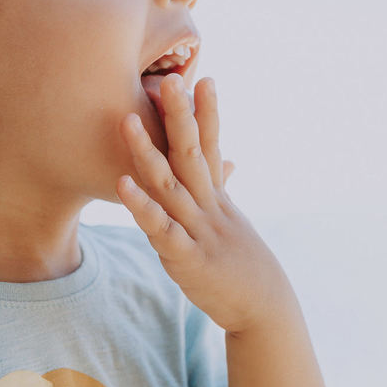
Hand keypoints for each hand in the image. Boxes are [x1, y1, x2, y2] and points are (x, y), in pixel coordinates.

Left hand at [117, 74, 288, 332]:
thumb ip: (221, 189)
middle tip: (170, 80)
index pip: (212, 146)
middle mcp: (209, 207)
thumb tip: (225, 161)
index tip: (204, 78)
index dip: (207, 114)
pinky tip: (122, 184)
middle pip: (192, 155)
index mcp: (217, 198)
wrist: (264, 308)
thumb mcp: (232, 223)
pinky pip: (161, 229)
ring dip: (148, 152)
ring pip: (170, 186)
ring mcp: (198, 231)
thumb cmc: (244, 265)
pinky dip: (142, 207)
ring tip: (128, 121)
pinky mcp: (186, 258)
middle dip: (180, 117)